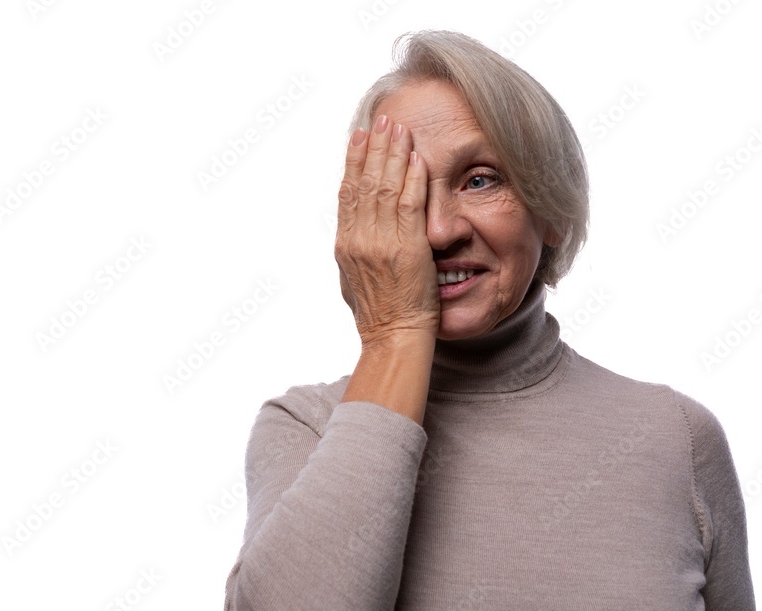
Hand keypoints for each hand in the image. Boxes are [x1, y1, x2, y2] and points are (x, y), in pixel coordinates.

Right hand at [335, 114, 438, 347]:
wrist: (393, 338)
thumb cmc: (381, 314)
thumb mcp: (355, 278)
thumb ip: (357, 249)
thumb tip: (355, 229)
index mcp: (345, 244)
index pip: (347, 192)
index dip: (353, 161)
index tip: (359, 136)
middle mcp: (359, 239)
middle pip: (364, 182)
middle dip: (373, 148)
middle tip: (381, 120)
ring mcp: (382, 243)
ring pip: (385, 188)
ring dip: (393, 155)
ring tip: (398, 129)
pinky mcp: (407, 249)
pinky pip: (410, 205)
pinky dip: (412, 179)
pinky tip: (416, 158)